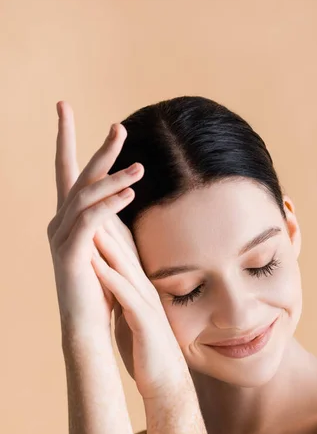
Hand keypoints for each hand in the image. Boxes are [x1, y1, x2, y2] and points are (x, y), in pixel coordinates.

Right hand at [47, 100, 143, 333]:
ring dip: (113, 178)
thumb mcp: (108, 247)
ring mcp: (62, 237)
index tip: (66, 108)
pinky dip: (110, 205)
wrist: (87, 325)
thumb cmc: (102, 288)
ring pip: (85, 196)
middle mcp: (60, 223)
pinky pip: (91, 221)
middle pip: (78, 176)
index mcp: (69, 219)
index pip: (69, 172)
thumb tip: (122, 195)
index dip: (67, 139)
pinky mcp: (71, 254)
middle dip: (98, 150)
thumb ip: (110, 222)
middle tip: (118, 126)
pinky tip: (130, 192)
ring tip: (140, 167)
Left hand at [90, 192, 190, 397]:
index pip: (122, 248)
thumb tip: (110, 274)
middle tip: (91, 193)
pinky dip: (111, 279)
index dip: (107, 221)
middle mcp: (145, 288)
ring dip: (108, 243)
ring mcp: (147, 303)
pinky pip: (126, 297)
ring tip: (91, 218)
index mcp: (139, 285)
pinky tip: (96, 265)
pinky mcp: (145, 323)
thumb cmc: (147, 347)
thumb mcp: (133, 311)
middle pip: (124, 248)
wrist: (166, 381)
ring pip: (125, 267)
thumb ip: (124, 291)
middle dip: (107, 220)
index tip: (90, 199)